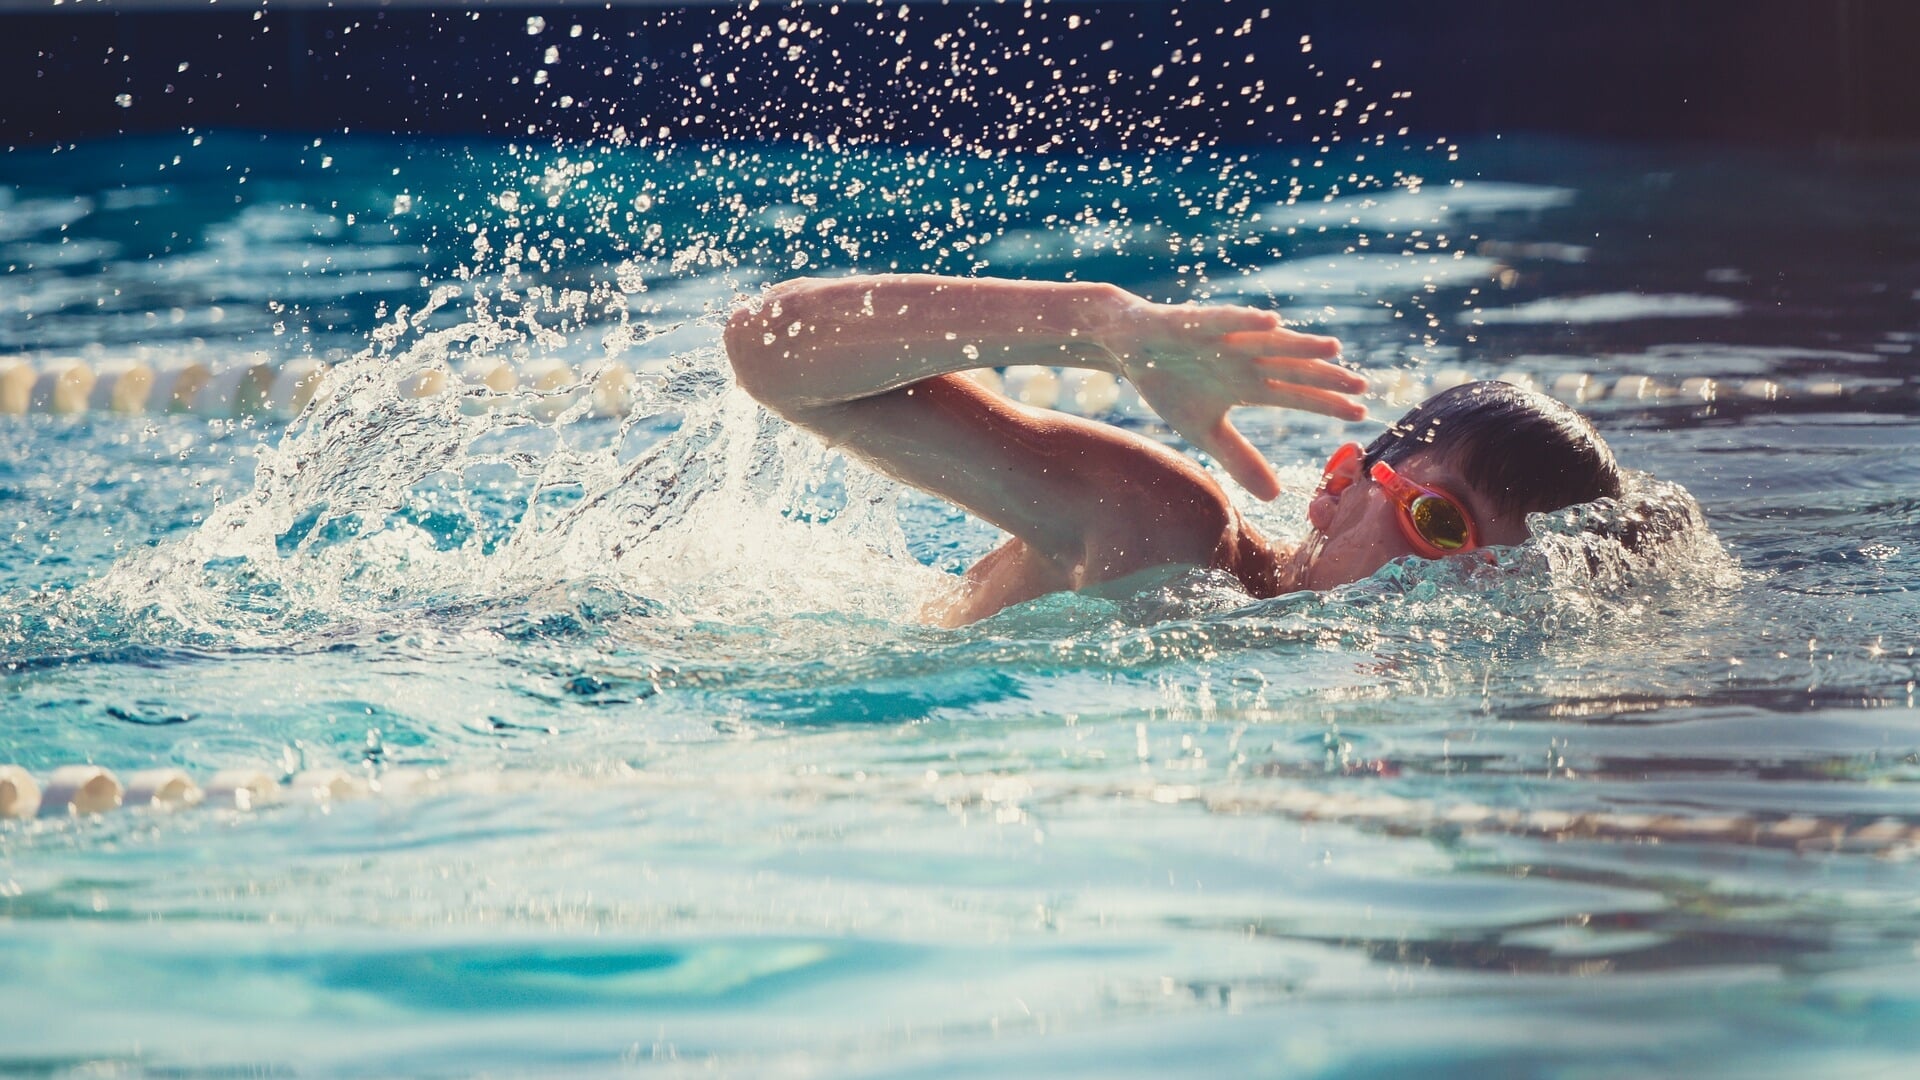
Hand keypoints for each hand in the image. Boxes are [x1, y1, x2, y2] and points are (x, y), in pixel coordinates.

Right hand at [1102, 297, 1367, 499]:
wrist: (1129, 348)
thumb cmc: (1170, 384)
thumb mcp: (1205, 431)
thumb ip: (1240, 458)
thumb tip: (1275, 496)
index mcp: (1249, 385)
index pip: (1296, 395)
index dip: (1326, 404)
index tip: (1360, 415)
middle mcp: (1245, 359)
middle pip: (1292, 369)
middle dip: (1325, 377)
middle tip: (1363, 386)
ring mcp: (1225, 338)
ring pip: (1268, 342)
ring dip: (1299, 345)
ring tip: (1332, 350)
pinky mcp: (1196, 322)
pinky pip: (1225, 320)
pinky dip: (1246, 320)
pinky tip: (1272, 322)